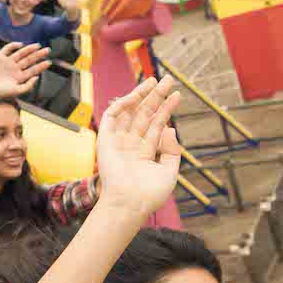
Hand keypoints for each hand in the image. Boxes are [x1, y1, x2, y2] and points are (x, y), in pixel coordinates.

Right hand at [0, 42, 50, 100]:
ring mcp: (8, 62)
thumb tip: (37, 77)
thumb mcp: (17, 91)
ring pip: (21, 53)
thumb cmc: (0, 93)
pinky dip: (14, 45)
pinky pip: (8, 49)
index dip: (41, 66)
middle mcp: (15, 68)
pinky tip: (21, 45)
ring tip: (38, 45)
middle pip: (29, 60)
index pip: (33, 70)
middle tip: (48, 50)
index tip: (49, 62)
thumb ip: (28, 86)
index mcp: (20, 77)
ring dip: (29, 49)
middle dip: (38, 55)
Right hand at [94, 77, 182, 219]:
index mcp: (144, 153)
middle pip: (144, 114)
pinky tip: (137, 95)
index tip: (177, 95)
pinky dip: (123, 104)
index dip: (167, 109)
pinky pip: (112, 116)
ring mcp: (118, 141)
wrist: (130, 203)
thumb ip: (171, 150)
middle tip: (167, 79)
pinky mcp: (105, 140)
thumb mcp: (169, 172)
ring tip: (155, 81)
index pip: (156, 125)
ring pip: (130, 112)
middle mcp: (131, 144)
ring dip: (141, 95)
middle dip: (155, 96)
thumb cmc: (149, 194)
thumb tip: (170, 128)